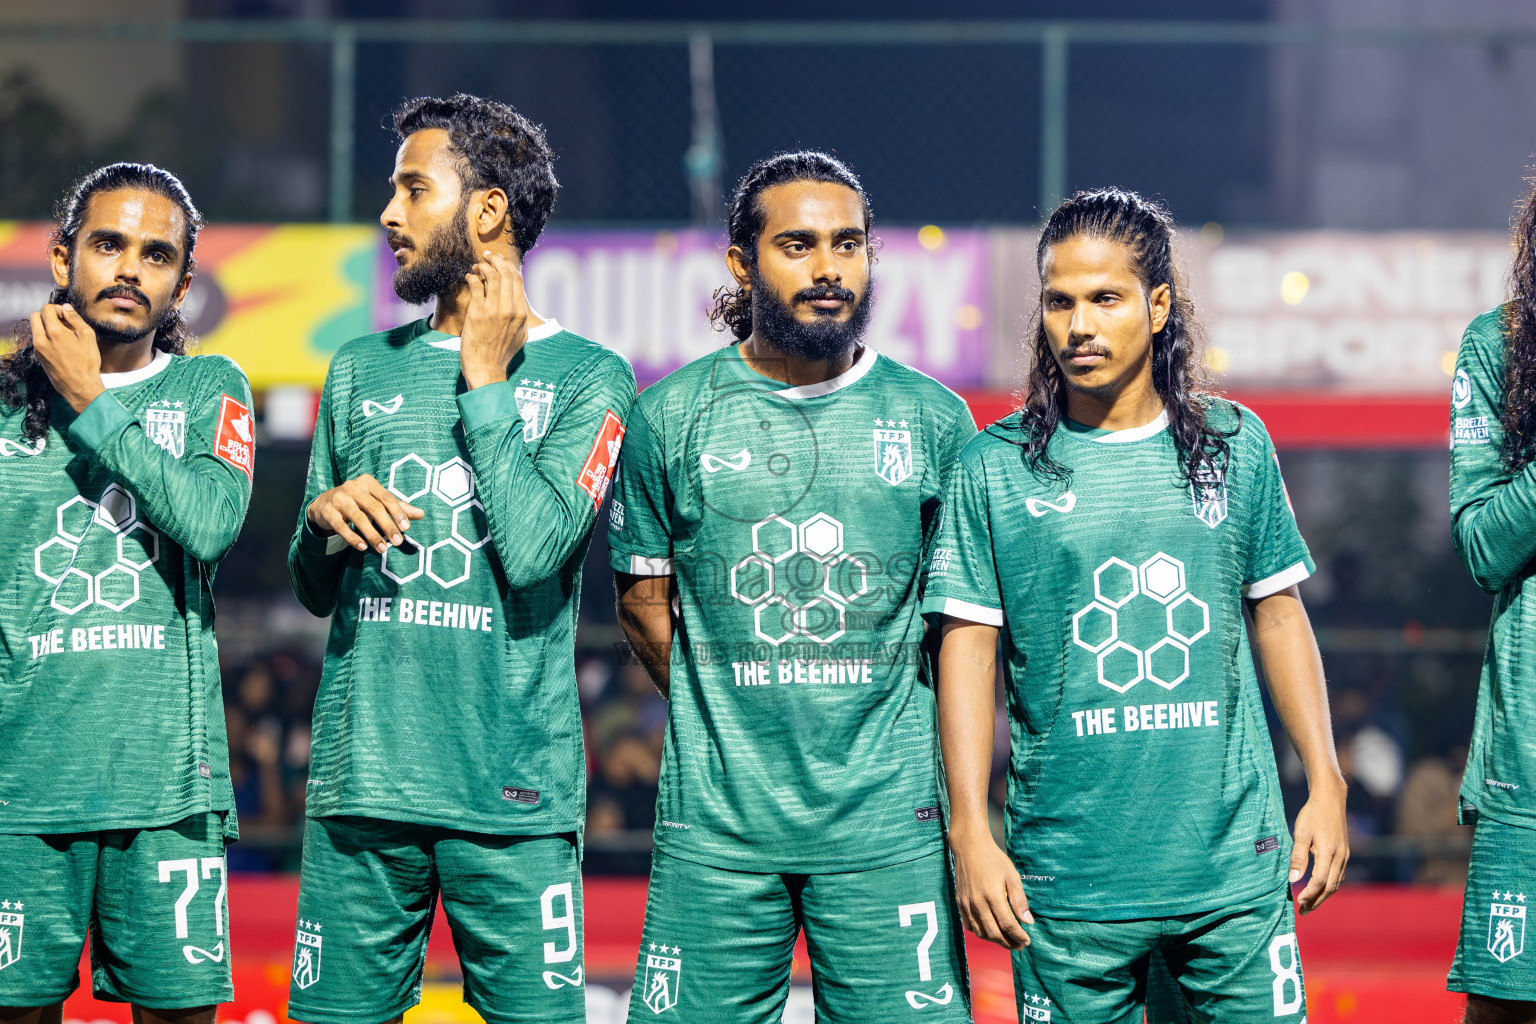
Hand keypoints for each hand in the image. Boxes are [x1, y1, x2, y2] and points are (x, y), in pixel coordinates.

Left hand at [29, 303, 104, 412]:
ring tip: (63, 335)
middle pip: (35, 316)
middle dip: (47, 315)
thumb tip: (66, 308)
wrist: (80, 386)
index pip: (46, 309)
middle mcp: (41, 339)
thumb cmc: (87, 362)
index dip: (57, 309)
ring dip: (46, 326)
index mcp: (54, 332)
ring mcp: (38, 349)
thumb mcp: (88, 336)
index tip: (66, 316)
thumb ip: (75, 319)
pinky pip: (38, 340)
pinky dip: (46, 337)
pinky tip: (61, 345)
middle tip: (62, 322)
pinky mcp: (38, 357)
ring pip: (35, 328)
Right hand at [307, 474, 424, 553]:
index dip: (398, 513)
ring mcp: (338, 498)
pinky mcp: (328, 511)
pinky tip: (362, 547)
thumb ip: (398, 507)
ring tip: (382, 549)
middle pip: (374, 508)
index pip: (387, 497)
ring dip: (372, 535)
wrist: (325, 504)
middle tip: (398, 542)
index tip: (406, 528)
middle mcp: (353, 487)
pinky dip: (353, 538)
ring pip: (358, 518)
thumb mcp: (377, 501)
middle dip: (387, 526)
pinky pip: (341, 526)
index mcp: (368, 482)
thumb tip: (421, 514)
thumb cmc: (358, 502)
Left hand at [459, 250, 528, 389]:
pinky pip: (476, 286)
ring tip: (476, 266)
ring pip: (492, 276)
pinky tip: (469, 278)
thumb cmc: (501, 356)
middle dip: (496, 260)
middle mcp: (510, 309)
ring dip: (483, 266)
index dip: (508, 266)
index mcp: (521, 314)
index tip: (500, 261)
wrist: (486, 370)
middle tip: (487, 256)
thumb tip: (519, 305)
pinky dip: (472, 277)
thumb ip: (521, 319)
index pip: (518, 280)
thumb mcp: (520, 336)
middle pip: (506, 273)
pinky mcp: (477, 313)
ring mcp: (494, 311)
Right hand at [950, 828, 1033, 948]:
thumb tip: (1028, 921)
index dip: (1019, 936)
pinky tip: (990, 931)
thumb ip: (1019, 900)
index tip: (1027, 941)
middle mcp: (977, 902)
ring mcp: (966, 904)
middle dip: (1009, 943)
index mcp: (993, 895)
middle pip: (994, 933)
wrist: (969, 847)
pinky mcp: (959, 903)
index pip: (1008, 924)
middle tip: (1020, 946)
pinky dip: (981, 933)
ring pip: (981, 932)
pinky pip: (969, 925)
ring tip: (1007, 941)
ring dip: (995, 940)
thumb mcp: (1012, 876)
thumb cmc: (994, 860)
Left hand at [1290, 778, 1348, 914]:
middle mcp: (1340, 857)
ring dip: (1324, 895)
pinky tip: (1320, 889)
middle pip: (1331, 887)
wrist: (1330, 799)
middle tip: (1303, 911)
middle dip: (1317, 900)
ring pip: (1336, 883)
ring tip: (1309, 904)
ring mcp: (1345, 856)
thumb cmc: (1312, 814)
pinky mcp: (1345, 853)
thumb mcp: (1301, 833)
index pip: (1320, 881)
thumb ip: (1297, 857)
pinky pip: (1338, 875)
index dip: (1310, 894)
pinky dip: (1329, 885)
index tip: (1299, 902)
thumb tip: (1293, 880)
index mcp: (1329, 852)